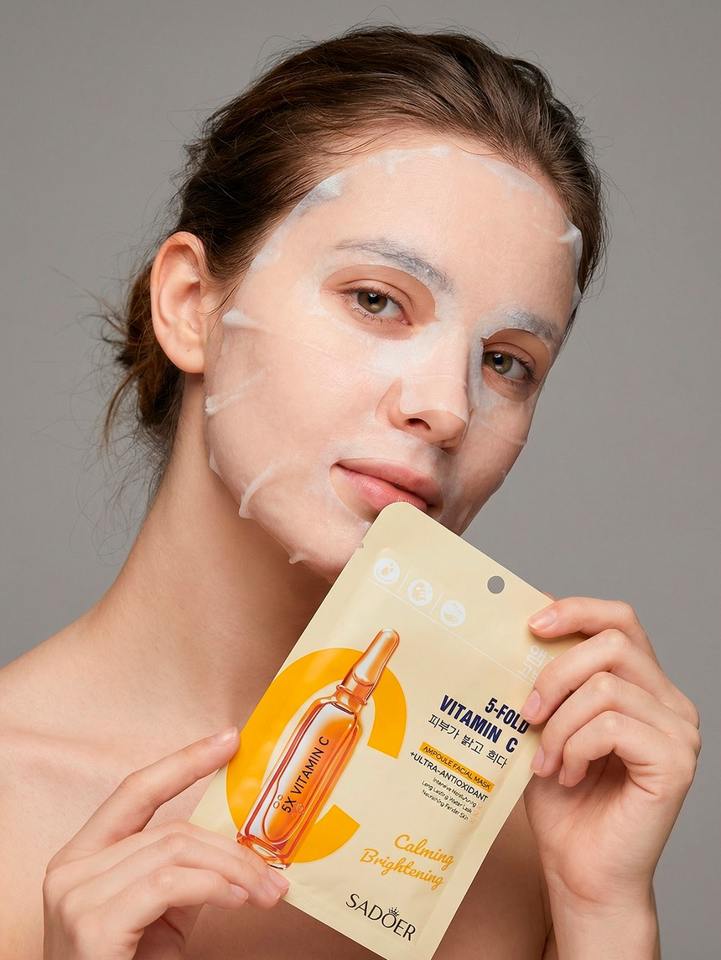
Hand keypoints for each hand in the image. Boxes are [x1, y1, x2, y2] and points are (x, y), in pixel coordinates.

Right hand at [42, 727, 288, 959]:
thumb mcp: (159, 913)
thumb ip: (182, 871)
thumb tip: (238, 843)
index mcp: (83, 855)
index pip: (137, 791)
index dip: (185, 760)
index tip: (229, 739)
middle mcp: (71, 868)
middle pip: (170, 829)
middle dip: (231, 846)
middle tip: (274, 873)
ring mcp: (76, 894)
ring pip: (176, 851)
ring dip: (233, 870)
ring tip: (266, 893)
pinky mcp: (92, 923)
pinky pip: (169, 883)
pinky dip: (213, 886)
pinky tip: (238, 900)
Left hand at [520, 596, 700, 911]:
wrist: (580, 870)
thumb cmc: (562, 798)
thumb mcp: (546, 723)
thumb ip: (546, 679)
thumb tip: (523, 630)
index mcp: (642, 684)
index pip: (621, 620)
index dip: (577, 610)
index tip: (532, 624)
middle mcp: (669, 701)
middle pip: (613, 643)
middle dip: (556, 672)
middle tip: (526, 712)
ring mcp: (679, 731)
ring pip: (606, 687)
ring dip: (561, 723)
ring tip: (545, 760)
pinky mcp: (675, 762)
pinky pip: (612, 726)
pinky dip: (576, 746)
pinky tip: (567, 774)